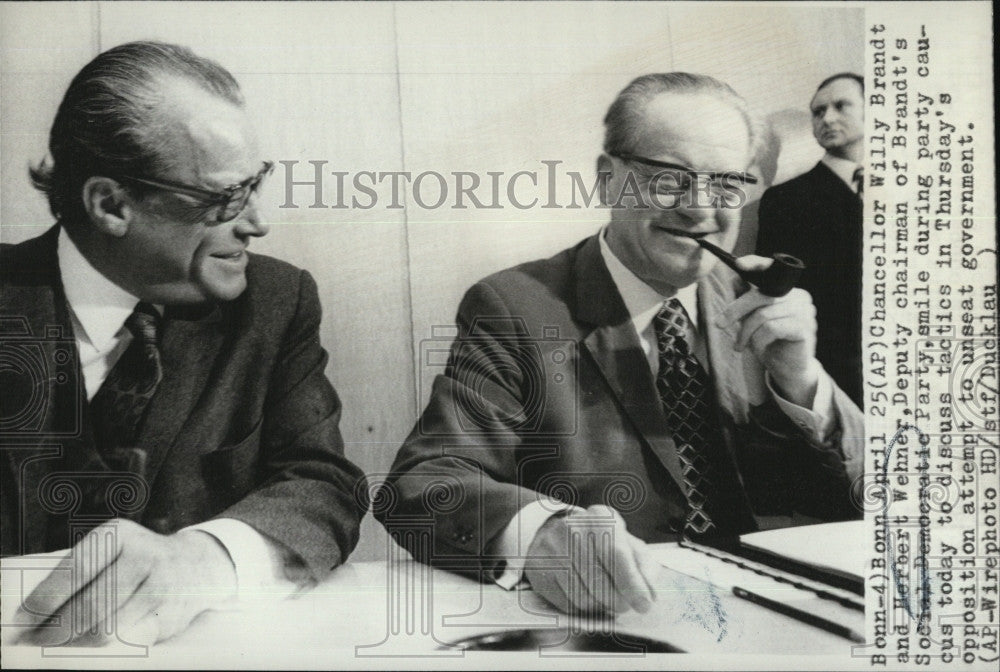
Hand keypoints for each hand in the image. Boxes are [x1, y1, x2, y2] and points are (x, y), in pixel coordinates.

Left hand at [13, 519, 236, 646]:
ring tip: (60, 645)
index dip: (44, 600)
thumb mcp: (112, 550)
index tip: (21, 620)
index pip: (76, 570)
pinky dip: (102, 649)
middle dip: (55, 630)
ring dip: (76, 643)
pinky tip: (90, 646)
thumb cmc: (138, 560)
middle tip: (36, 640)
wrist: (197, 564)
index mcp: (120, 534)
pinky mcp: (169, 614)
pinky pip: (126, 641)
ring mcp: (160, 587)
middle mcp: (144, 556)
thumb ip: (78, 574)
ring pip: (106, 629)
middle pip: (89, 605)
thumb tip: (32, 613)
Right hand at [523, 505, 658, 616]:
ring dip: (598, 606)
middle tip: (623, 604)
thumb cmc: (597, 541)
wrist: (554, 531)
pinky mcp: (539, 568)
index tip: (644, 604)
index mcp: (600, 518)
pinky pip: (566, 603)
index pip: (618, 555)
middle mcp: (573, 529)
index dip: (633, 585)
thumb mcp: (625, 543)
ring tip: (602, 597)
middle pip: (600, 582)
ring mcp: (552, 548)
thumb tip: (649, 595)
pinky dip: (580, 608)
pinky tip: (584, 594)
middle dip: (617, 601)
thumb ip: (643, 566)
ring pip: (583, 597)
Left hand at [719, 256, 820, 406]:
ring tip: (741, 344)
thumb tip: (734, 277)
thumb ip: (746, 299)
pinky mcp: (805, 328)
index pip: (773, 271)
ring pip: (763, 314)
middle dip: (735, 310)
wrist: (788, 370)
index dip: (756, 264)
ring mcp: (805, 312)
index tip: (738, 264)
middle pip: (761, 295)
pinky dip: (759, 340)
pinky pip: (772, 328)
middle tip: (719, 324)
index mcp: (788, 291)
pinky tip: (759, 348)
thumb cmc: (770, 342)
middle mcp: (800, 297)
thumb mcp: (752, 319)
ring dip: (746, 332)